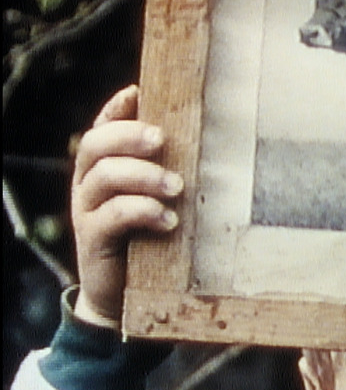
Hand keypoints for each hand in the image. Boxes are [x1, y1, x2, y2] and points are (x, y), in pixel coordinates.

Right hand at [72, 85, 182, 327]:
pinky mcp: (93, 241)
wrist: (123, 297)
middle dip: (129, 136)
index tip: (140, 92)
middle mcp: (88, 185)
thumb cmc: (153, 241)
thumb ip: (173, 175)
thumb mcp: (162, 203)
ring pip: (104, 177)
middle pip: (96, 145)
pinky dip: (140, 212)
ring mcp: (86, 212)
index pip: (102, 129)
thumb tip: (214, 144)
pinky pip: (110, 217)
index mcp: (103, 169)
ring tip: (176, 186)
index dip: (117, 110)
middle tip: (161, 139)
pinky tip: (167, 219)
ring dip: (142, 175)